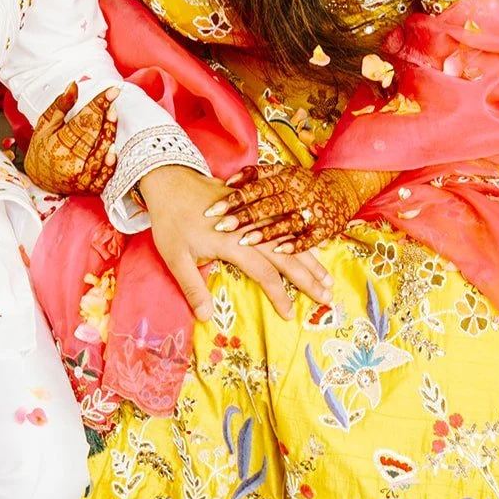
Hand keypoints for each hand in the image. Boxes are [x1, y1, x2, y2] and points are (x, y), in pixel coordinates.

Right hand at [22, 81, 119, 195]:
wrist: (38, 180)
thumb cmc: (42, 149)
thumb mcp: (45, 124)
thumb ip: (60, 106)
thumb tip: (74, 85)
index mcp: (57, 144)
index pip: (82, 120)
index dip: (98, 104)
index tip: (112, 91)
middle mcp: (69, 162)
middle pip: (92, 136)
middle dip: (104, 118)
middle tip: (113, 103)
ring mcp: (80, 177)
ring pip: (99, 154)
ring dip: (109, 136)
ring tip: (114, 118)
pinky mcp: (89, 188)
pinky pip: (103, 177)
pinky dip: (109, 165)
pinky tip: (113, 151)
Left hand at [138, 165, 332, 321]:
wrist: (170, 180)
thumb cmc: (170, 221)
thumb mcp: (175, 257)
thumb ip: (192, 288)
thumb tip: (205, 318)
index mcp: (233, 243)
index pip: (264, 273)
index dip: (279, 295)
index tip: (290, 314)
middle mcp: (250, 228)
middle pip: (287, 257)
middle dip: (308, 279)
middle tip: (327, 297)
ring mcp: (256, 215)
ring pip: (291, 240)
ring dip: (311, 260)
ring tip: (328, 278)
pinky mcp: (255, 206)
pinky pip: (285, 224)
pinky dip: (301, 239)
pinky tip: (314, 249)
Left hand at [206, 165, 381, 254]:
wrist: (344, 189)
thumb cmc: (303, 184)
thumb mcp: (283, 172)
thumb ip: (256, 174)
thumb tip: (228, 182)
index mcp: (285, 178)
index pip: (256, 187)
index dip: (235, 198)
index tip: (213, 210)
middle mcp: (298, 192)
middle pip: (268, 205)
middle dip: (244, 217)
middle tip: (221, 227)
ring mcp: (312, 210)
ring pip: (286, 222)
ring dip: (266, 233)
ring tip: (244, 242)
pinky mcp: (325, 227)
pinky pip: (309, 238)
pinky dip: (295, 245)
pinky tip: (279, 252)